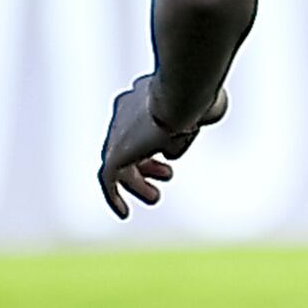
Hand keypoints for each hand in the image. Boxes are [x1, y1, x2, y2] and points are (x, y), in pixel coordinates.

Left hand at [97, 73, 223, 218]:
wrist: (183, 94)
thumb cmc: (198, 98)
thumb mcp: (199, 111)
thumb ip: (186, 126)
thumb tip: (171, 150)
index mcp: (142, 93)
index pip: (140, 119)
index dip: (155, 140)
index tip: (170, 154)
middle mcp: (125, 109)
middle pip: (128, 141)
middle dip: (146, 161)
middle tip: (167, 175)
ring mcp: (117, 130)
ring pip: (120, 161)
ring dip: (137, 181)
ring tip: (155, 198)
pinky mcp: (115, 152)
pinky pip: (108, 179)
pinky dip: (114, 197)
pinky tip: (124, 213)